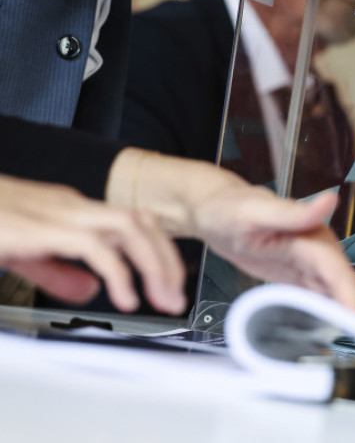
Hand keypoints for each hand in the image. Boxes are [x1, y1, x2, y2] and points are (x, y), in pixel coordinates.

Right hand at [0, 175, 185, 313]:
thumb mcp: (27, 253)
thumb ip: (59, 271)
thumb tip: (92, 289)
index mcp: (73, 210)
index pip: (135, 221)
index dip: (159, 249)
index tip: (169, 282)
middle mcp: (74, 206)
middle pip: (142, 221)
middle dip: (167, 259)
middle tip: (176, 298)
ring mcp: (61, 213)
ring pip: (130, 226)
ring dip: (154, 264)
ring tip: (161, 300)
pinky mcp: (44, 227)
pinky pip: (96, 246)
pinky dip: (119, 273)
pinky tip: (125, 299)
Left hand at [107, 150, 354, 320]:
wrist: (213, 209)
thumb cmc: (230, 208)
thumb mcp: (257, 211)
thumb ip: (294, 212)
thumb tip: (330, 200)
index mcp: (313, 237)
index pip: (339, 274)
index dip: (354, 301)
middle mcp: (318, 251)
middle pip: (346, 289)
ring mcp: (310, 264)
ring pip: (339, 296)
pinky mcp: (300, 275)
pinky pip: (322, 298)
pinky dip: (336, 316)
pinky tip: (343, 332)